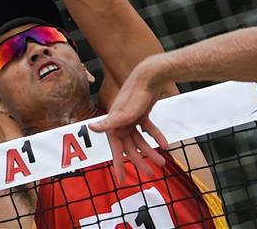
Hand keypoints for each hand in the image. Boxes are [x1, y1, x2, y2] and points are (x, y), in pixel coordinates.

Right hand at [89, 58, 169, 184]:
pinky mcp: (141, 113)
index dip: (118, 165)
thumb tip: (91, 128)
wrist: (150, 76)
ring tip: (162, 161)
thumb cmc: (135, 94)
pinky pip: (148, 129)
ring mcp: (131, 119)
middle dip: (141, 160)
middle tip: (150, 173)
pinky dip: (156, 136)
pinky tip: (165, 144)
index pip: (116, 149)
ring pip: (141, 140)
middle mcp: (121, 123)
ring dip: (151, 151)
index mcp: (114, 125)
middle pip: (131, 147)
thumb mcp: (124, 113)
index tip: (120, 180)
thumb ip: (108, 123)